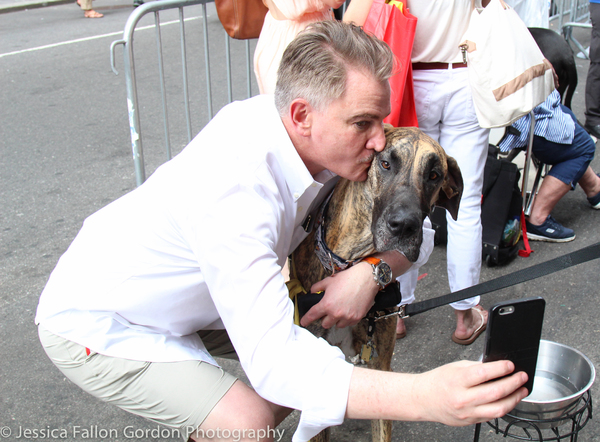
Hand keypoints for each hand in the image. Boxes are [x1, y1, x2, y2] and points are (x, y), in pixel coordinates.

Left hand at [300, 262, 377, 328]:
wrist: (366, 279)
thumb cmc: (348, 279)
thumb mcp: (328, 281)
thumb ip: (317, 287)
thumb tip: (313, 291)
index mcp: (327, 304)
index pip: (312, 315)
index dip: (306, 320)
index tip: (303, 322)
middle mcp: (336, 313)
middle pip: (325, 324)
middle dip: (325, 318)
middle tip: (328, 310)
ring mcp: (347, 317)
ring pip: (337, 325)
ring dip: (336, 320)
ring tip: (340, 309)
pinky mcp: (357, 318)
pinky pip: (348, 323)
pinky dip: (347, 319)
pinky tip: (348, 309)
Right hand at [412, 360, 528, 425]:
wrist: (423, 399)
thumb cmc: (438, 381)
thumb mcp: (455, 367)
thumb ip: (476, 368)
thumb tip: (497, 369)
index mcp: (457, 380)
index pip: (484, 373)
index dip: (501, 368)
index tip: (510, 365)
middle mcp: (463, 398)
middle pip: (496, 392)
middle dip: (514, 383)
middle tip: (522, 377)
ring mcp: (467, 412)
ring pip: (499, 408)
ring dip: (514, 399)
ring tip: (521, 390)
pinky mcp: (470, 421)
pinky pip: (492, 416)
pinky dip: (503, 407)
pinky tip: (508, 400)